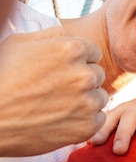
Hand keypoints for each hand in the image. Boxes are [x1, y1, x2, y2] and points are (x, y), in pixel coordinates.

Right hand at [0, 27, 107, 155]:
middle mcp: (85, 75)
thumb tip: (70, 35)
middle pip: (97, 75)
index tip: (60, 71)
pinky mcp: (88, 126)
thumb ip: (51, 35)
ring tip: (57, 105)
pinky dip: (84, 121)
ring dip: (85, 101)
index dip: (77, 62)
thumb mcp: (19, 44)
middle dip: (82, 80)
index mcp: (72, 49)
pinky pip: (98, 119)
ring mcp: (88, 102)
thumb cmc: (0, 78)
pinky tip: (62, 120)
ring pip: (100, 97)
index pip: (93, 53)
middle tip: (56, 90)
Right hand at [90, 93, 135, 158]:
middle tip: (119, 152)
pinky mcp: (117, 110)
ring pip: (114, 114)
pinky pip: (105, 118)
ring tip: (94, 144)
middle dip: (124, 133)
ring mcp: (128, 104)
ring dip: (104, 129)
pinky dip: (96, 127)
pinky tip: (86, 141)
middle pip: (131, 115)